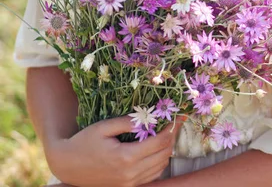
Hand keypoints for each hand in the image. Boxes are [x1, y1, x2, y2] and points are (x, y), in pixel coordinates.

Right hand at [45, 115, 183, 186]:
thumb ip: (126, 122)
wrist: (67, 165)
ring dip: (166, 151)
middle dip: (171, 138)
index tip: (177, 117)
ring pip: (160, 167)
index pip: (159, 143)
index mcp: (126, 157)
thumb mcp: (103, 127)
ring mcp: (129, 183)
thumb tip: (147, 117)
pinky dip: (159, 163)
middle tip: (173, 124)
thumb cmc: (83, 142)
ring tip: (165, 134)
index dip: (171, 129)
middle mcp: (130, 174)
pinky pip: (151, 176)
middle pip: (163, 155)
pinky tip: (155, 150)